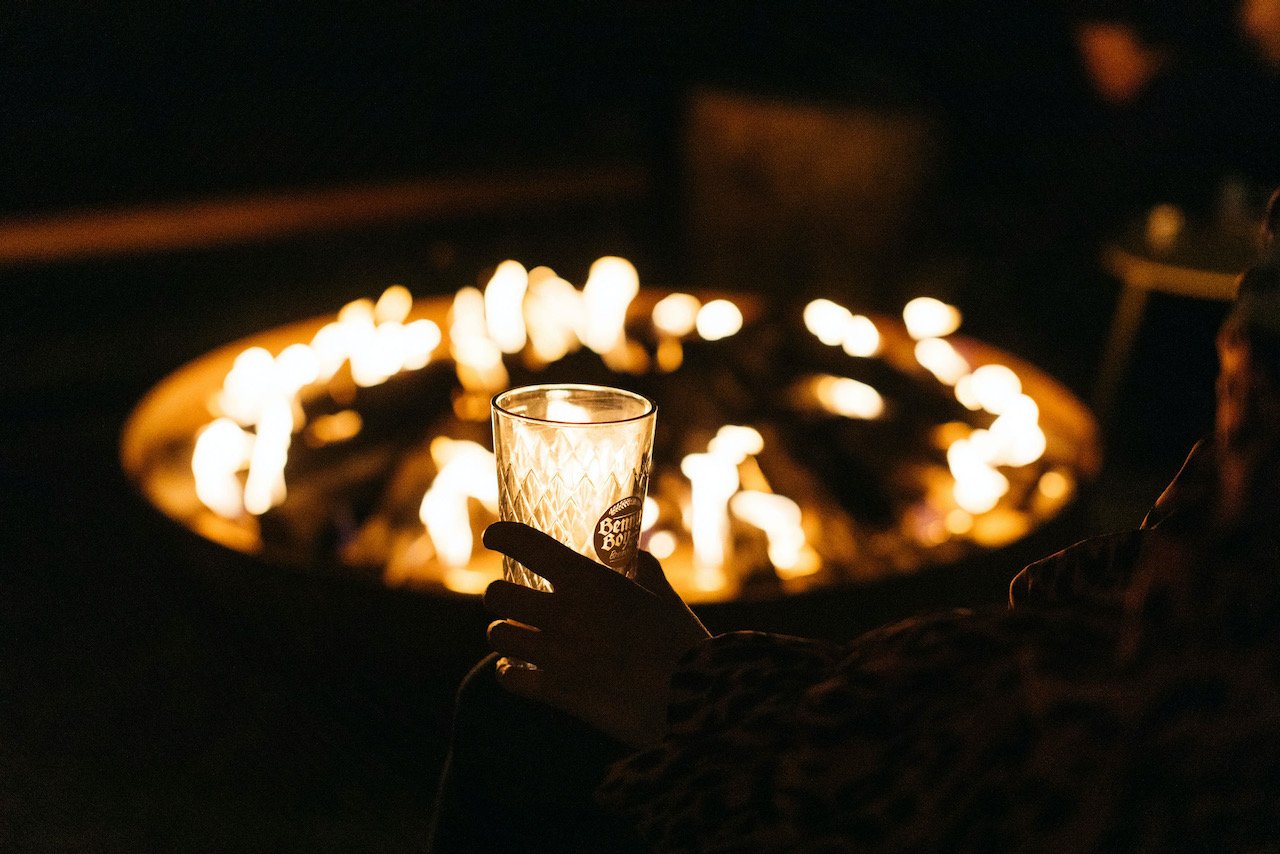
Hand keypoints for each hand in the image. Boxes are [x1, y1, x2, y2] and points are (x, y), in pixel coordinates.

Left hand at [482, 521, 710, 747]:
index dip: (502, 535)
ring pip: (498, 636)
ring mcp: (556, 654)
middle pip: (498, 595)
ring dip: (503, 633)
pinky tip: (516, 670)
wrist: (693, 702)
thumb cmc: (683, 644)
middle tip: (509, 598)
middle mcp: (565, 613)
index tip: (495, 536)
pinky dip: (508, 672)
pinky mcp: (557, 692)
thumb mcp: (664, 596)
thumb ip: (644, 569)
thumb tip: (634, 552)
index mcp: (591, 581)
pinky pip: (508, 678)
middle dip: (500, 595)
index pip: (527, 544)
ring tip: (512, 635)